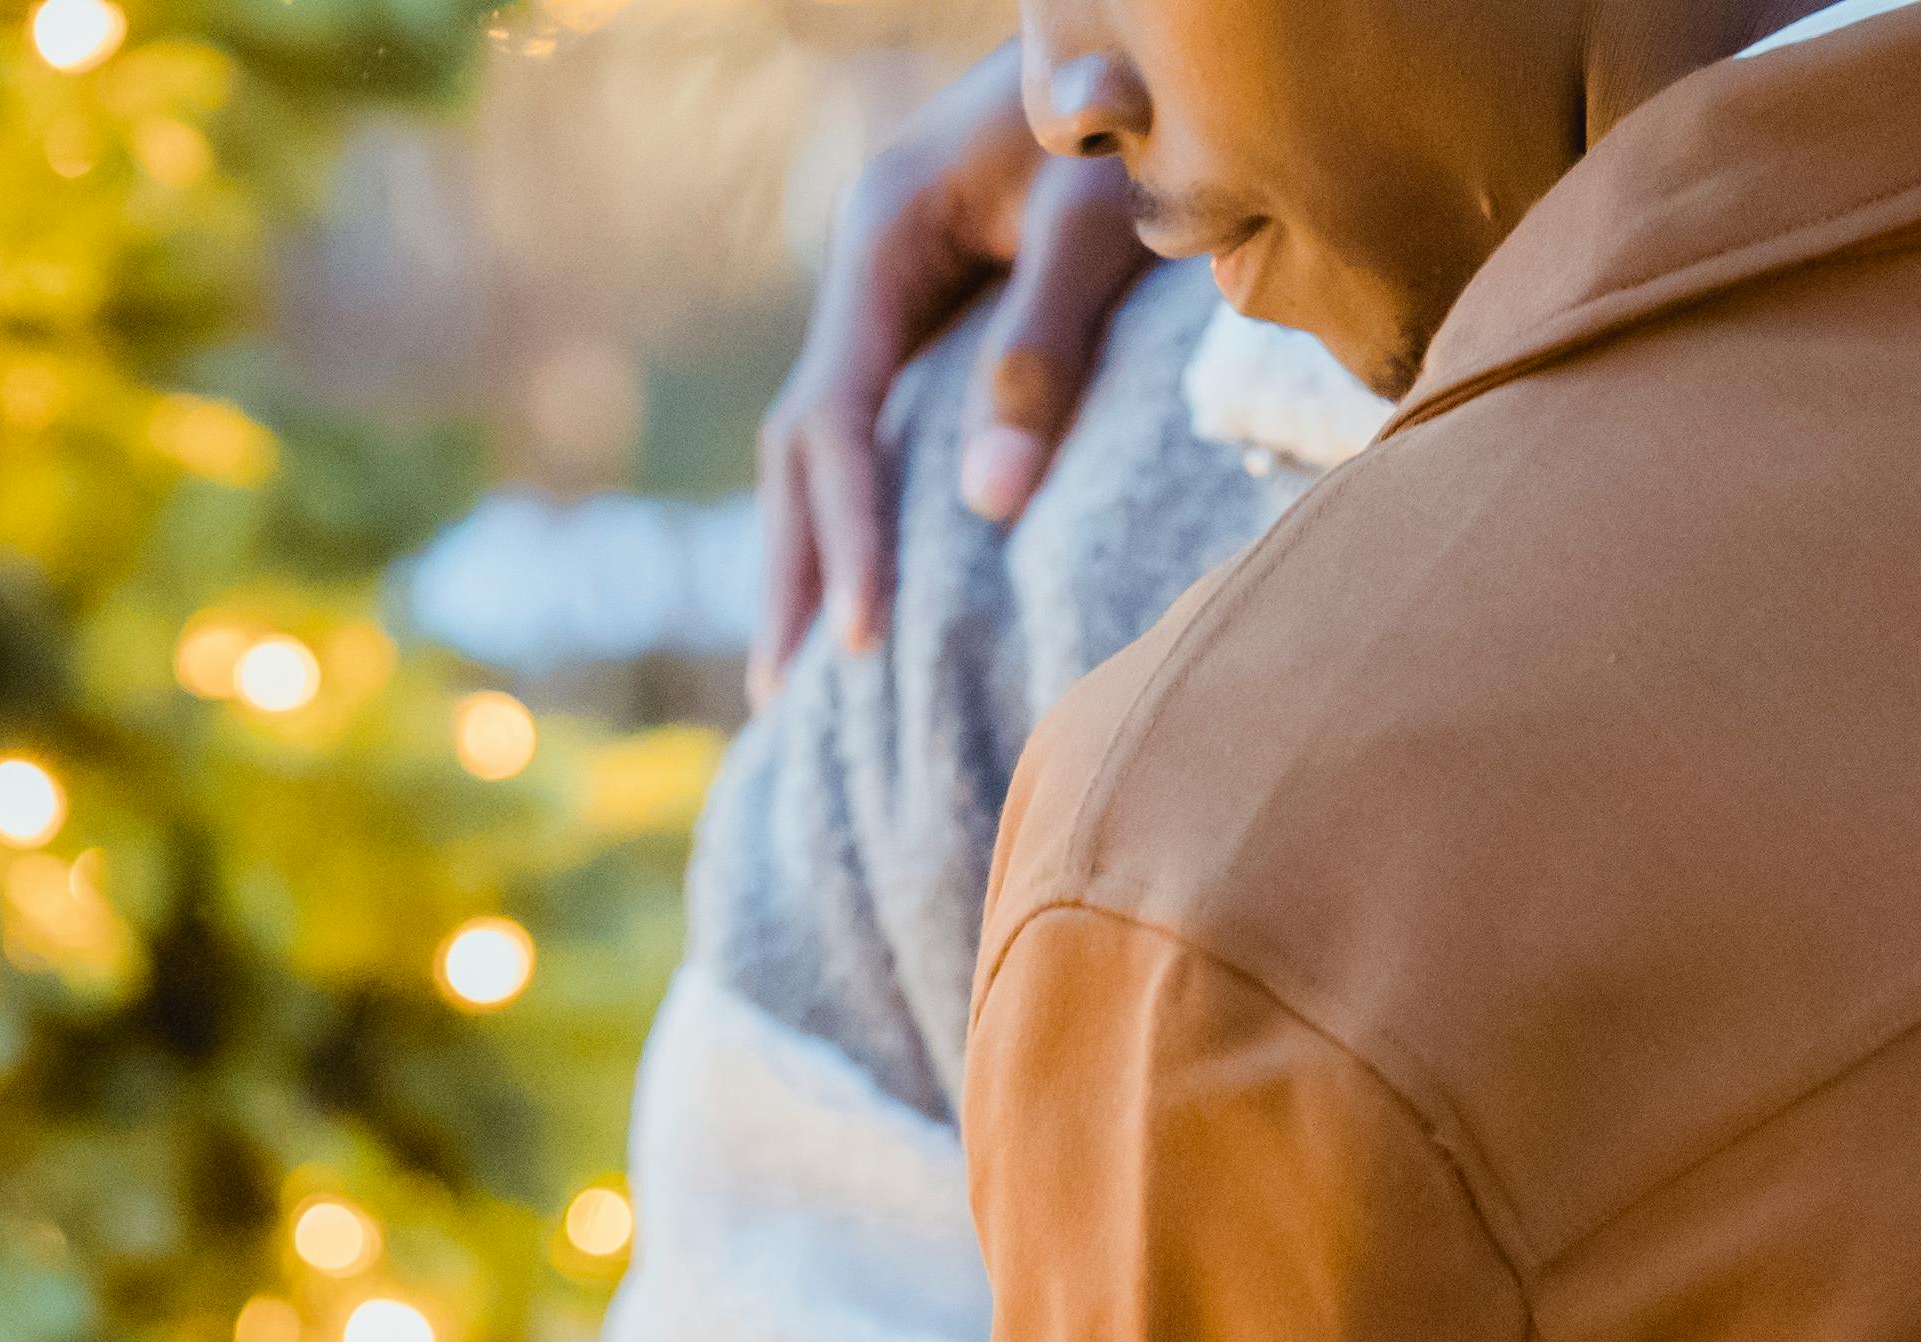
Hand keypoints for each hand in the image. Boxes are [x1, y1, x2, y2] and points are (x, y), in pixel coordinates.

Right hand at [749, 43, 1157, 685]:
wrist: (1144, 49)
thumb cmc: (1132, 122)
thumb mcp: (1094, 225)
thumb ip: (1042, 353)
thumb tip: (987, 506)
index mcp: (881, 238)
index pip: (835, 417)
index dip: (844, 535)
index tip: (857, 640)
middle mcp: (869, 266)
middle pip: (800, 442)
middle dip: (791, 567)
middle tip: (776, 697)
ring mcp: (896, 289)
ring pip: (825, 439)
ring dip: (812, 550)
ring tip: (800, 670)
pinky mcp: (937, 310)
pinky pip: (877, 427)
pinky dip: (862, 510)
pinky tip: (869, 578)